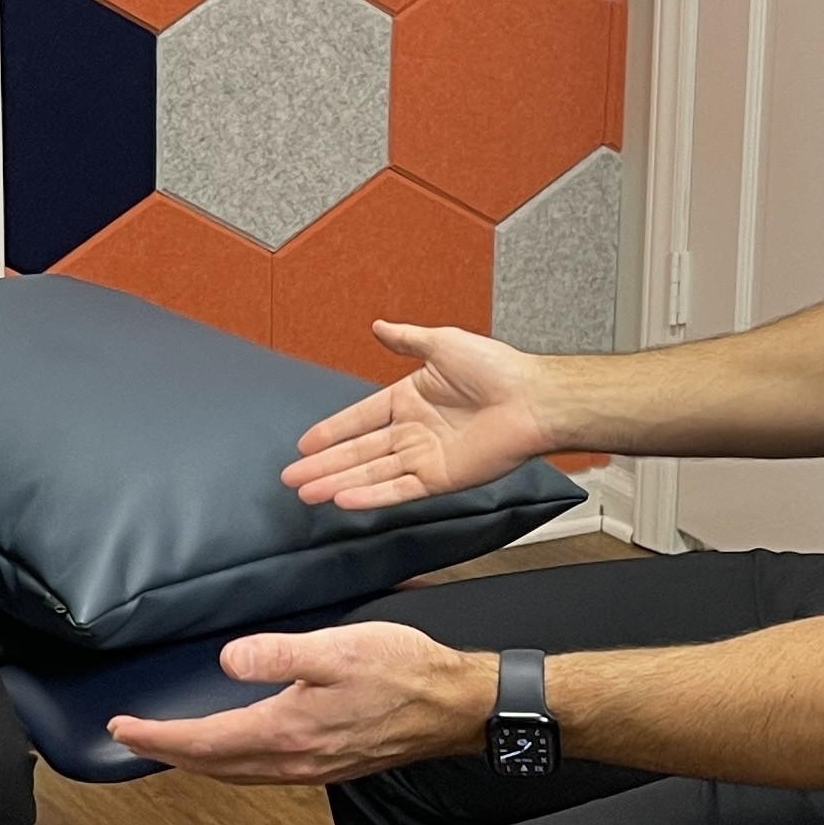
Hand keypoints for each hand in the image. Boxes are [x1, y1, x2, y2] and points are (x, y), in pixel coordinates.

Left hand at [107, 623, 493, 784]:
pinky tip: (232, 751)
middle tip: (130, 739)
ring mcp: (312, 767)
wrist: (454, 707)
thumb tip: (228, 661)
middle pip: (213, 765)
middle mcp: (294, 759)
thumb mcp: (339, 648)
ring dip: (196, 761)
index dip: (157, 736)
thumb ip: (279, 655)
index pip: (204, 741)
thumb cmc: (405, 672)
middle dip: (166, 752)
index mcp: (288, 730)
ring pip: (236, 773)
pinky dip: (231, 763)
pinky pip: (262, 772)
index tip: (122, 728)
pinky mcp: (328, 764)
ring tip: (169, 746)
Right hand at [281, 320, 554, 507]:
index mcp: (409, 399)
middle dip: (323, 465)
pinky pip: (398, 488)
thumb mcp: (443, 343)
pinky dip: (371, 494)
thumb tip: (379, 326)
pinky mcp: (439, 478)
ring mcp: (424, 457)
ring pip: (371, 473)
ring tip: (306, 493)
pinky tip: (343, 498)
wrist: (531, 399)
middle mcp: (413, 431)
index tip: (304, 443)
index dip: (331, 431)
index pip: (360, 417)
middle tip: (291, 478)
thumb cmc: (496, 368)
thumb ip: (407, 341)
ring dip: (337, 482)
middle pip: (358, 451)